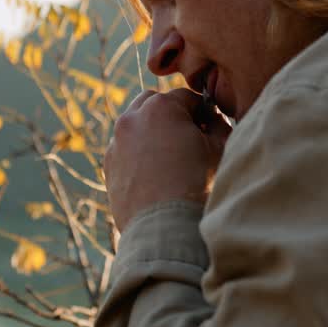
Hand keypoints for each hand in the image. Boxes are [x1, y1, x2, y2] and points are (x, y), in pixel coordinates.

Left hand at [104, 88, 231, 231]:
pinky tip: (155, 172)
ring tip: (170, 155)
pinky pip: (125, 147)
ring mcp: (117, 142)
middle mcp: (132, 118)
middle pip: (154, 103)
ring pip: (136, 124)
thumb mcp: (219, 150)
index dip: (203, 112)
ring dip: (152, 130)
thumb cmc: (198, 187)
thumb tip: (211, 122)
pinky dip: (138, 151)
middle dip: (172, 114)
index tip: (211, 128)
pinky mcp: (108, 165)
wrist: (166, 229)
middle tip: (189, 137)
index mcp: (161, 107)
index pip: (186, 97)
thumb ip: (217, 126)